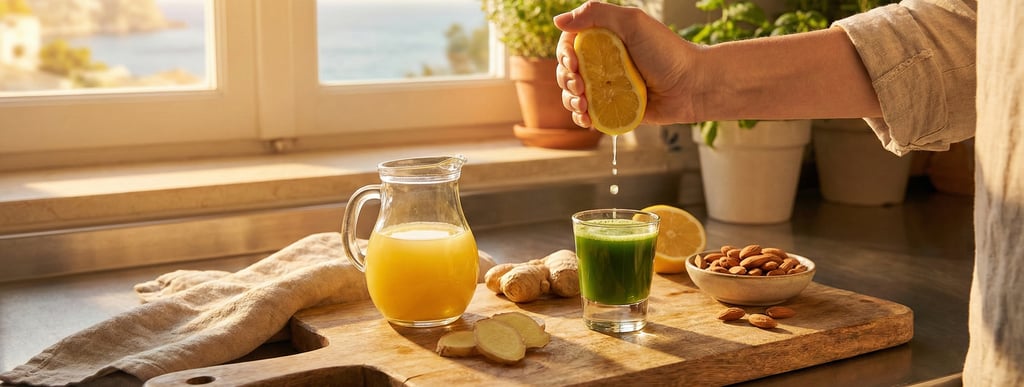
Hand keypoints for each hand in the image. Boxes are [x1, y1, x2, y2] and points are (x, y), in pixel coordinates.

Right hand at [554, 1, 700, 127]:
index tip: (572, 63)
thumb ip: (596, 14)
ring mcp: (608, 86)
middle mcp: (604, 62)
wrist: (692, 86)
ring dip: (570, 100)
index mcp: (604, 39)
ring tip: (583, 105)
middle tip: (581, 86)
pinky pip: (588, 114)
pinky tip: (586, 119)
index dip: (564, 55)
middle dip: (566, 80)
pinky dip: (581, 117)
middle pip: (567, 70)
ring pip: (573, 94)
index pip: (569, 43)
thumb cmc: (668, 52)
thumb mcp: (633, 23)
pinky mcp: (614, 108)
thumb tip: (558, 20)